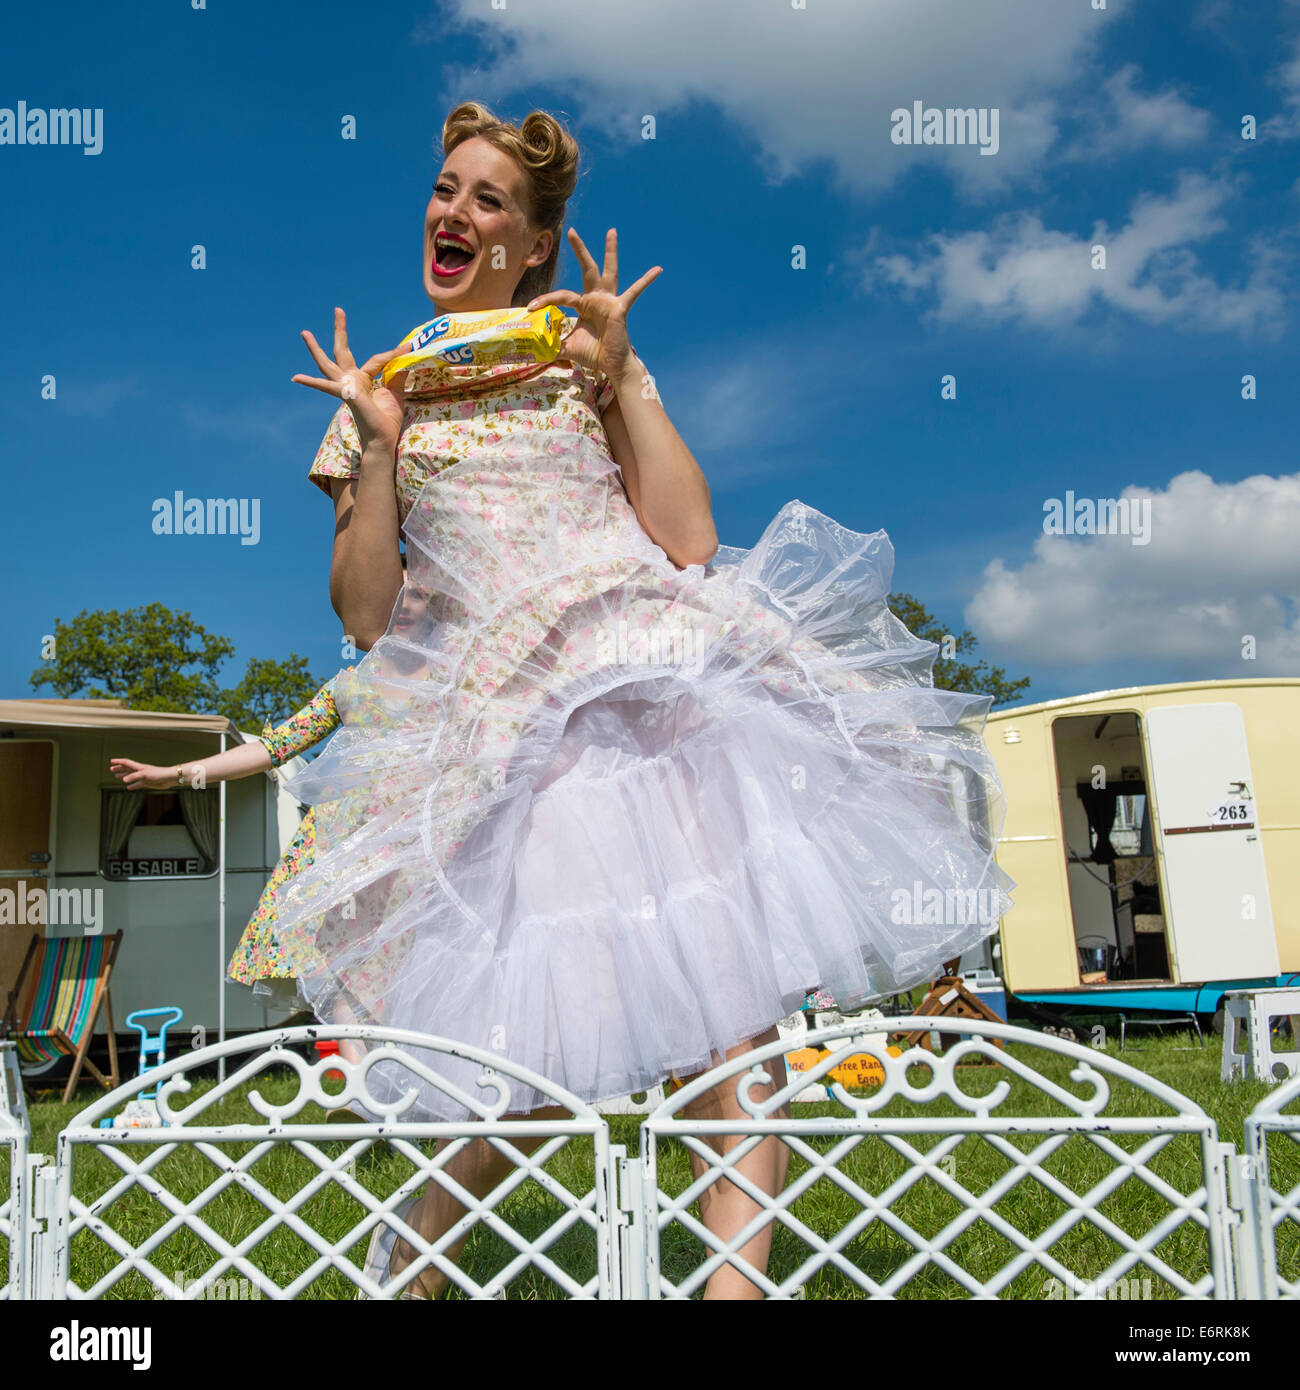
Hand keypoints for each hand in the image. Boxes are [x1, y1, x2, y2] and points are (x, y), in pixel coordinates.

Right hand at [110, 758, 180, 790]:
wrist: (169, 778)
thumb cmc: (158, 774)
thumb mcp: (144, 774)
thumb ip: (134, 777)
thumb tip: (124, 780)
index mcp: (139, 767)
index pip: (127, 763)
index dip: (119, 762)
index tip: (111, 761)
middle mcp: (140, 771)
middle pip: (127, 769)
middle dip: (119, 769)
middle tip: (111, 769)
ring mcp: (144, 777)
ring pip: (131, 776)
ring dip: (124, 776)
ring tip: (117, 777)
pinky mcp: (148, 783)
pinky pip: (138, 784)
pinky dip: (133, 785)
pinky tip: (129, 788)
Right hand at [293, 308, 410, 455]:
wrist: (383, 439)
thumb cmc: (386, 419)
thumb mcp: (395, 392)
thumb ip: (396, 375)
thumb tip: (405, 358)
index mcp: (362, 380)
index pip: (377, 360)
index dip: (394, 354)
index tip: (408, 347)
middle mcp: (351, 381)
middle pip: (342, 351)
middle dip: (340, 330)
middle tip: (338, 309)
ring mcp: (345, 387)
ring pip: (327, 365)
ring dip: (315, 349)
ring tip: (304, 332)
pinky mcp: (344, 395)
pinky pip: (327, 387)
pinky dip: (312, 383)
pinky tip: (295, 377)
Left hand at [526, 228, 660, 386]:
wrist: (611, 366)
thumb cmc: (593, 354)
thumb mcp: (567, 347)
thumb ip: (552, 345)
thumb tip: (533, 352)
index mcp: (584, 304)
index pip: (562, 296)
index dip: (545, 300)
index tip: (530, 306)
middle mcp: (597, 298)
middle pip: (587, 269)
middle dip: (580, 250)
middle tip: (571, 231)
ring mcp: (609, 301)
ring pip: (609, 272)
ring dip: (610, 251)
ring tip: (611, 231)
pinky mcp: (620, 308)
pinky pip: (634, 292)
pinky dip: (646, 281)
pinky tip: (658, 269)